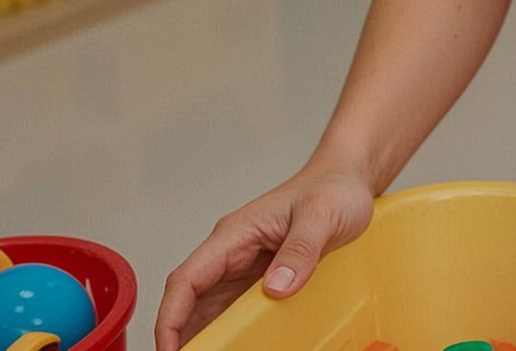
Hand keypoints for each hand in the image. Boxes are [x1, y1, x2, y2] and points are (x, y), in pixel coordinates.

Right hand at [155, 161, 375, 350]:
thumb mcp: (321, 216)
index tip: (168, 347)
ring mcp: (245, 265)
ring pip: (209, 306)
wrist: (347, 180)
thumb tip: (277, 287)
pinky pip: (235, 307)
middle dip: (181, 333)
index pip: (187, 279)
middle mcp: (232, 251)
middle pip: (191, 299)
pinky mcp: (262, 276)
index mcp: (234, 234)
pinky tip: (232, 346)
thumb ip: (300, 250)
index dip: (171, 316)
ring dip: (203, 334)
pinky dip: (228, 329)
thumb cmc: (331, 189)